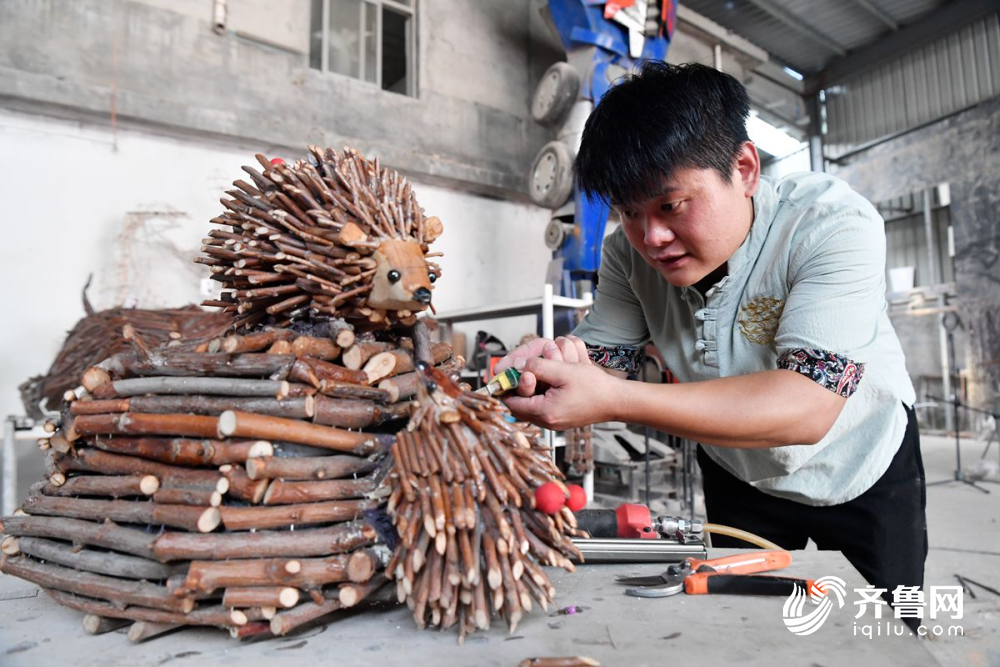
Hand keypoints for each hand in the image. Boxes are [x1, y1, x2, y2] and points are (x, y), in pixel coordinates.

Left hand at [501, 343, 620, 429]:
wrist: (615, 401)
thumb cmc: (594, 387)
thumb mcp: (564, 370)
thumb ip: (539, 367)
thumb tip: (519, 366)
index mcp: (545, 412)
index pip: (512, 403)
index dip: (507, 387)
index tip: (507, 374)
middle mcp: (548, 422)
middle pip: (519, 407)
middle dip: (518, 389)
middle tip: (520, 373)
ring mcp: (554, 423)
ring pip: (529, 408)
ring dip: (529, 392)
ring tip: (534, 377)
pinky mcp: (561, 420)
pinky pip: (541, 409)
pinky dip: (540, 396)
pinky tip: (547, 384)